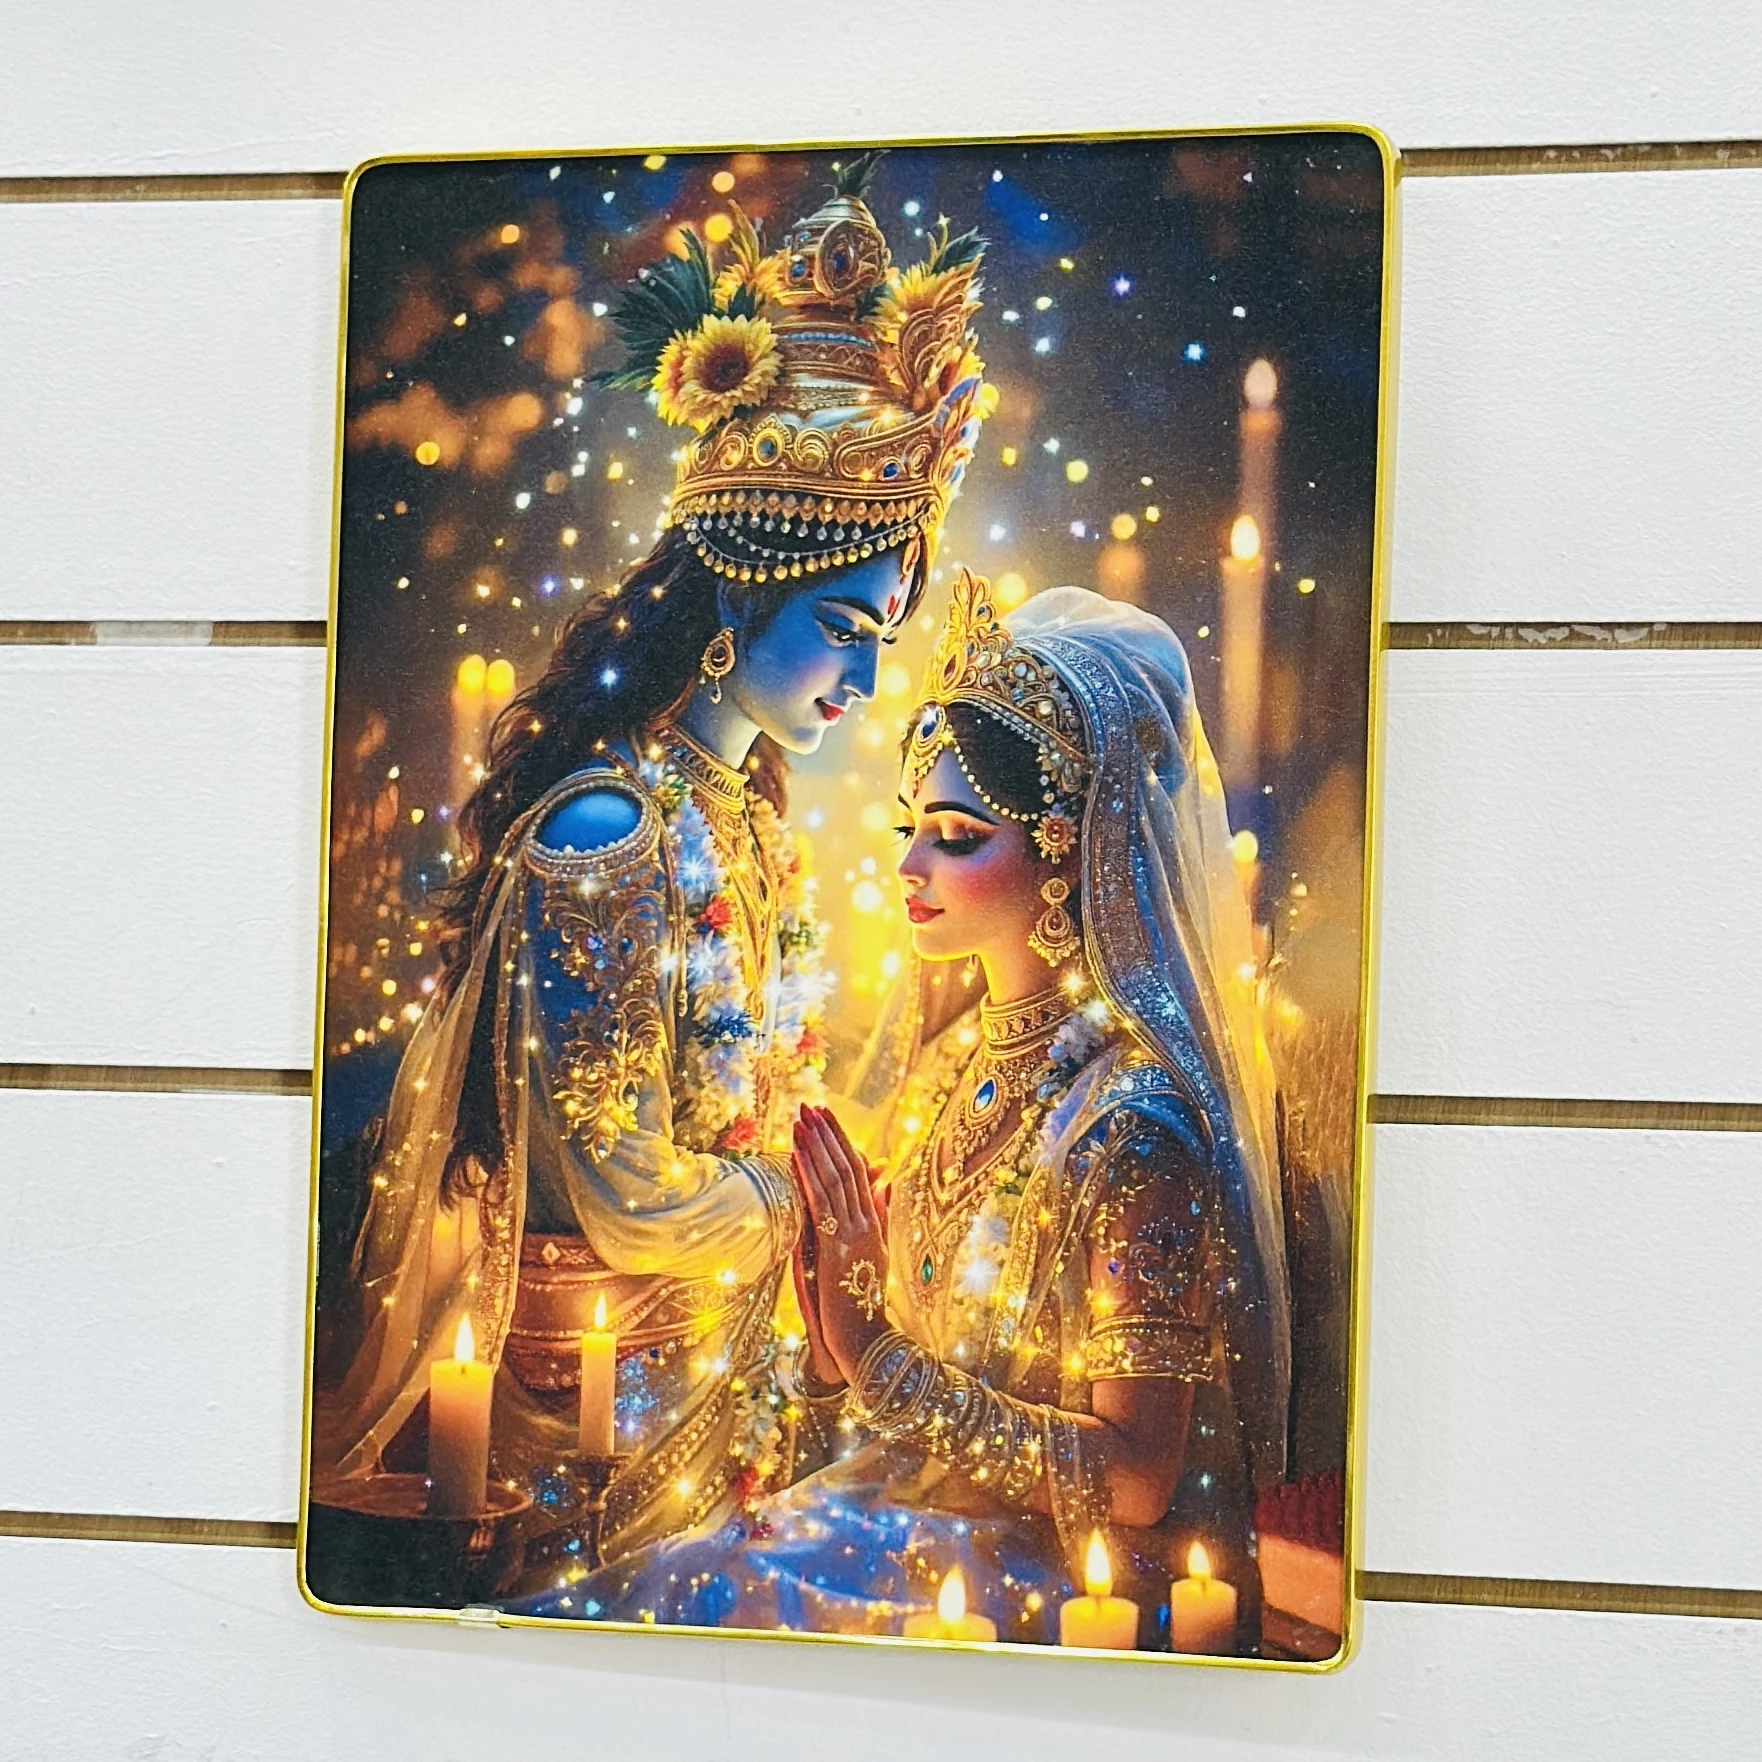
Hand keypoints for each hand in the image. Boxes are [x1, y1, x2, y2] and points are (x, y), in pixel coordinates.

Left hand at [791, 1105, 889, 1383]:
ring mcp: (853, 1234)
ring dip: (816, 1146)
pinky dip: (809, 1175)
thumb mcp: (876, 1255)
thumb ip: (881, 1218)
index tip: (827, 1118)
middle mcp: (866, 1223)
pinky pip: (821, 1204)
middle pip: (847, 1168)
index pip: (858, 1172)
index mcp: (874, 1224)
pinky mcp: (835, 1249)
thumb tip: (885, 1183)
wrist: (866, 1342)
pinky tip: (798, 1154)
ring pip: (834, 1180)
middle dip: (828, 1135)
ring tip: (802, 1118)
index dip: (842, 1142)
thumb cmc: (864, 1306)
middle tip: (811, 1105)